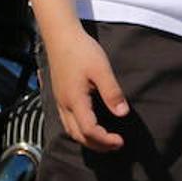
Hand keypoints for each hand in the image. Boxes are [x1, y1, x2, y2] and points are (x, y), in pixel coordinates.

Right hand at [43, 26, 130, 151]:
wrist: (60, 35)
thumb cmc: (81, 49)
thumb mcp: (101, 69)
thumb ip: (112, 92)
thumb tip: (122, 114)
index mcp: (74, 99)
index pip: (89, 130)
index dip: (105, 140)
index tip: (121, 140)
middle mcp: (64, 104)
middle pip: (78, 135)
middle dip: (97, 145)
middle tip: (116, 144)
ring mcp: (60, 100)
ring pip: (71, 130)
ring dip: (88, 140)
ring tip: (105, 139)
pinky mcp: (59, 95)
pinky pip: (67, 121)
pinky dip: (80, 130)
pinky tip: (91, 125)